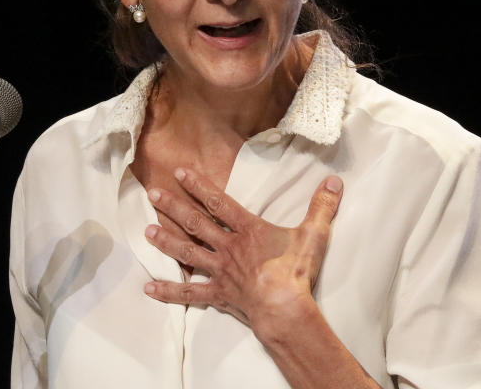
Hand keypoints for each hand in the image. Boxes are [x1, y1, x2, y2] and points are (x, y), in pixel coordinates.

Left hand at [143, 167, 342, 330]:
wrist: (284, 308)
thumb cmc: (296, 271)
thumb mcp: (313, 234)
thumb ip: (322, 206)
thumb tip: (334, 181)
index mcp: (247, 230)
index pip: (219, 201)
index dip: (199, 185)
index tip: (179, 172)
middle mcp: (228, 247)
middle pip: (196, 223)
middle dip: (174, 207)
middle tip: (152, 194)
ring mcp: (220, 271)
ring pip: (187, 253)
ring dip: (166, 241)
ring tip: (146, 231)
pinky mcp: (218, 294)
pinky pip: (189, 292)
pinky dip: (169, 291)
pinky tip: (149, 288)